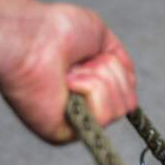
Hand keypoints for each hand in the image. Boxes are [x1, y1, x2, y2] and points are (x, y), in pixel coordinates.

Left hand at [0, 0, 136, 143]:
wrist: (33, 35)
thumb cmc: (57, 30)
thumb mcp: (101, 38)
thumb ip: (120, 63)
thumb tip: (131, 86)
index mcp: (89, 90)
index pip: (127, 95)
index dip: (120, 76)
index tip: (97, 57)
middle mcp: (82, 109)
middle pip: (127, 102)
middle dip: (111, 73)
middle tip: (80, 62)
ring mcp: (74, 124)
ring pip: (120, 108)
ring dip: (100, 78)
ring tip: (70, 70)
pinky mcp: (65, 134)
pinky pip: (104, 116)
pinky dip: (91, 89)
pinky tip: (67, 81)